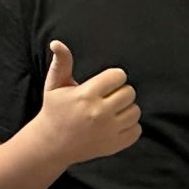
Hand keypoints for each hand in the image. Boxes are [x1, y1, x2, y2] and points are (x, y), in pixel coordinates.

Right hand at [35, 40, 139, 163]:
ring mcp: (108, 131)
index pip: (118, 76)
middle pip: (129, 92)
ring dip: (125, 109)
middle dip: (120, 92)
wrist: (51, 145)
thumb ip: (61, 62)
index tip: (104, 84)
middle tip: (107, 97)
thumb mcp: (54, 85)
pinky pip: (137, 130)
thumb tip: (57, 43)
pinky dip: (129, 126)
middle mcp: (99, 113)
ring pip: (135, 111)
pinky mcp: (114, 145)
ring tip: (111, 110)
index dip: (113, 77)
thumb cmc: (54, 110)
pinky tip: (114, 124)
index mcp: (86, 95)